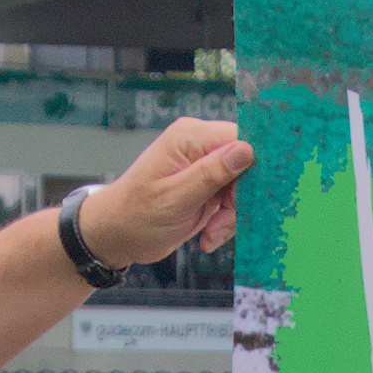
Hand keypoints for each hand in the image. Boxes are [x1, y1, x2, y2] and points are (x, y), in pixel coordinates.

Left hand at [72, 120, 254, 266]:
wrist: (118, 235)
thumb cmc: (135, 215)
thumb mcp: (175, 198)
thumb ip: (212, 173)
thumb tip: (247, 150)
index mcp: (189, 138)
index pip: (240, 138)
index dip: (254, 166)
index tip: (252, 196)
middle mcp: (199, 147)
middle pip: (246, 165)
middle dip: (241, 199)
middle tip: (222, 223)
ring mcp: (204, 167)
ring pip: (243, 187)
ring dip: (233, 215)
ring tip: (211, 233)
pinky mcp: (208, 187)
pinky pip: (232, 201)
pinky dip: (225, 221)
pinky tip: (208, 234)